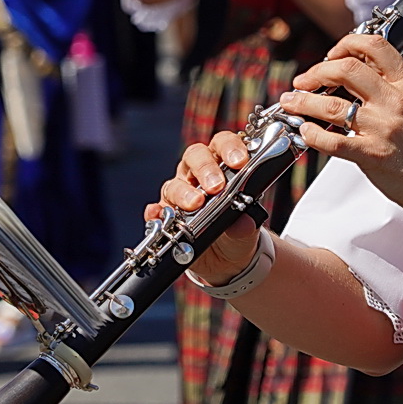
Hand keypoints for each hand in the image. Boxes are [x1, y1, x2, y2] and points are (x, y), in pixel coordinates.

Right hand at [148, 133, 260, 283]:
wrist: (228, 260)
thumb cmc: (238, 231)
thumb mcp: (247, 230)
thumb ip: (246, 225)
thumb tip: (242, 222)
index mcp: (222, 166)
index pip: (222, 144)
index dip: (230, 148)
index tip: (239, 162)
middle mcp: (197, 175)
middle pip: (195, 157)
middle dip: (205, 169)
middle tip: (216, 186)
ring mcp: (180, 194)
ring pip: (175, 183)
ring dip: (184, 193)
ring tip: (195, 203)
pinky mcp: (166, 217)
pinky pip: (156, 210)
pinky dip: (155, 212)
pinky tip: (157, 214)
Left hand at [281, 35, 402, 221]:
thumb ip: (392, 84)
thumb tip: (357, 70)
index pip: (374, 46)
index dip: (345, 44)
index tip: (331, 54)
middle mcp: (395, 102)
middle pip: (345, 69)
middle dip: (315, 72)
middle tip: (303, 81)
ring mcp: (383, 128)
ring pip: (331, 105)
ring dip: (303, 102)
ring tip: (291, 103)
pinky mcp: (372, 155)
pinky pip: (332, 141)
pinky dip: (312, 134)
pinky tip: (305, 131)